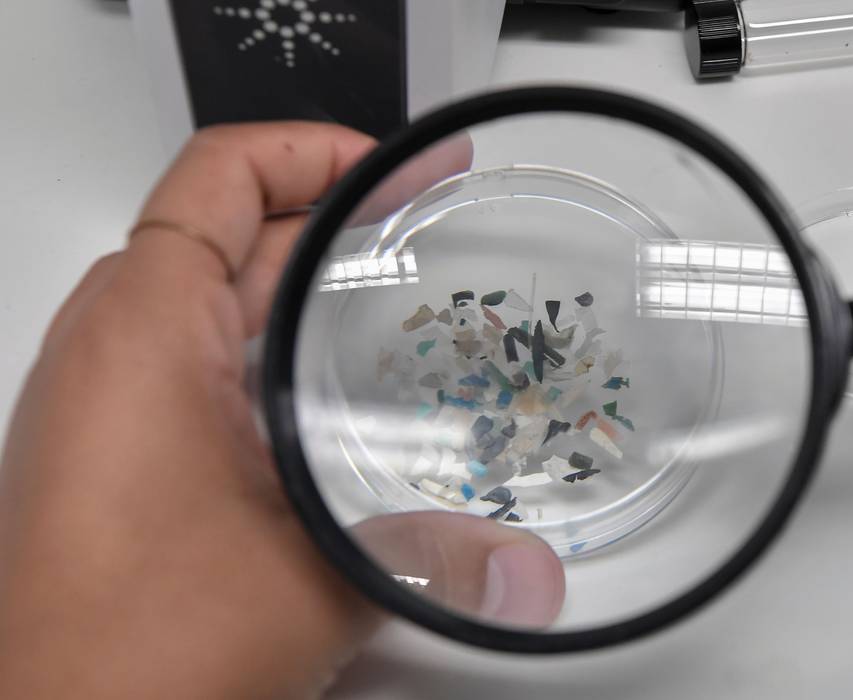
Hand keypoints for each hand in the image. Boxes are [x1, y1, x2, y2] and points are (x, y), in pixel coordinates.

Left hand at [0, 123, 562, 697]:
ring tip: (391, 293)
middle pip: (228, 232)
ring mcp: (107, 407)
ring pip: (212, 302)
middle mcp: (112, 355)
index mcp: (143, 335)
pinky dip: (267, 351)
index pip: (222, 177)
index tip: (401, 168)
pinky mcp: (117, 458)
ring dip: (297, 285)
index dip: (316, 148)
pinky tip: (333, 398)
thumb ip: (431, 559)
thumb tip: (527, 571)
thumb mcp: (304, 586)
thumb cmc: (112, 656)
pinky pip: (198, 365)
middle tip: (425, 222)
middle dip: (333, 220)